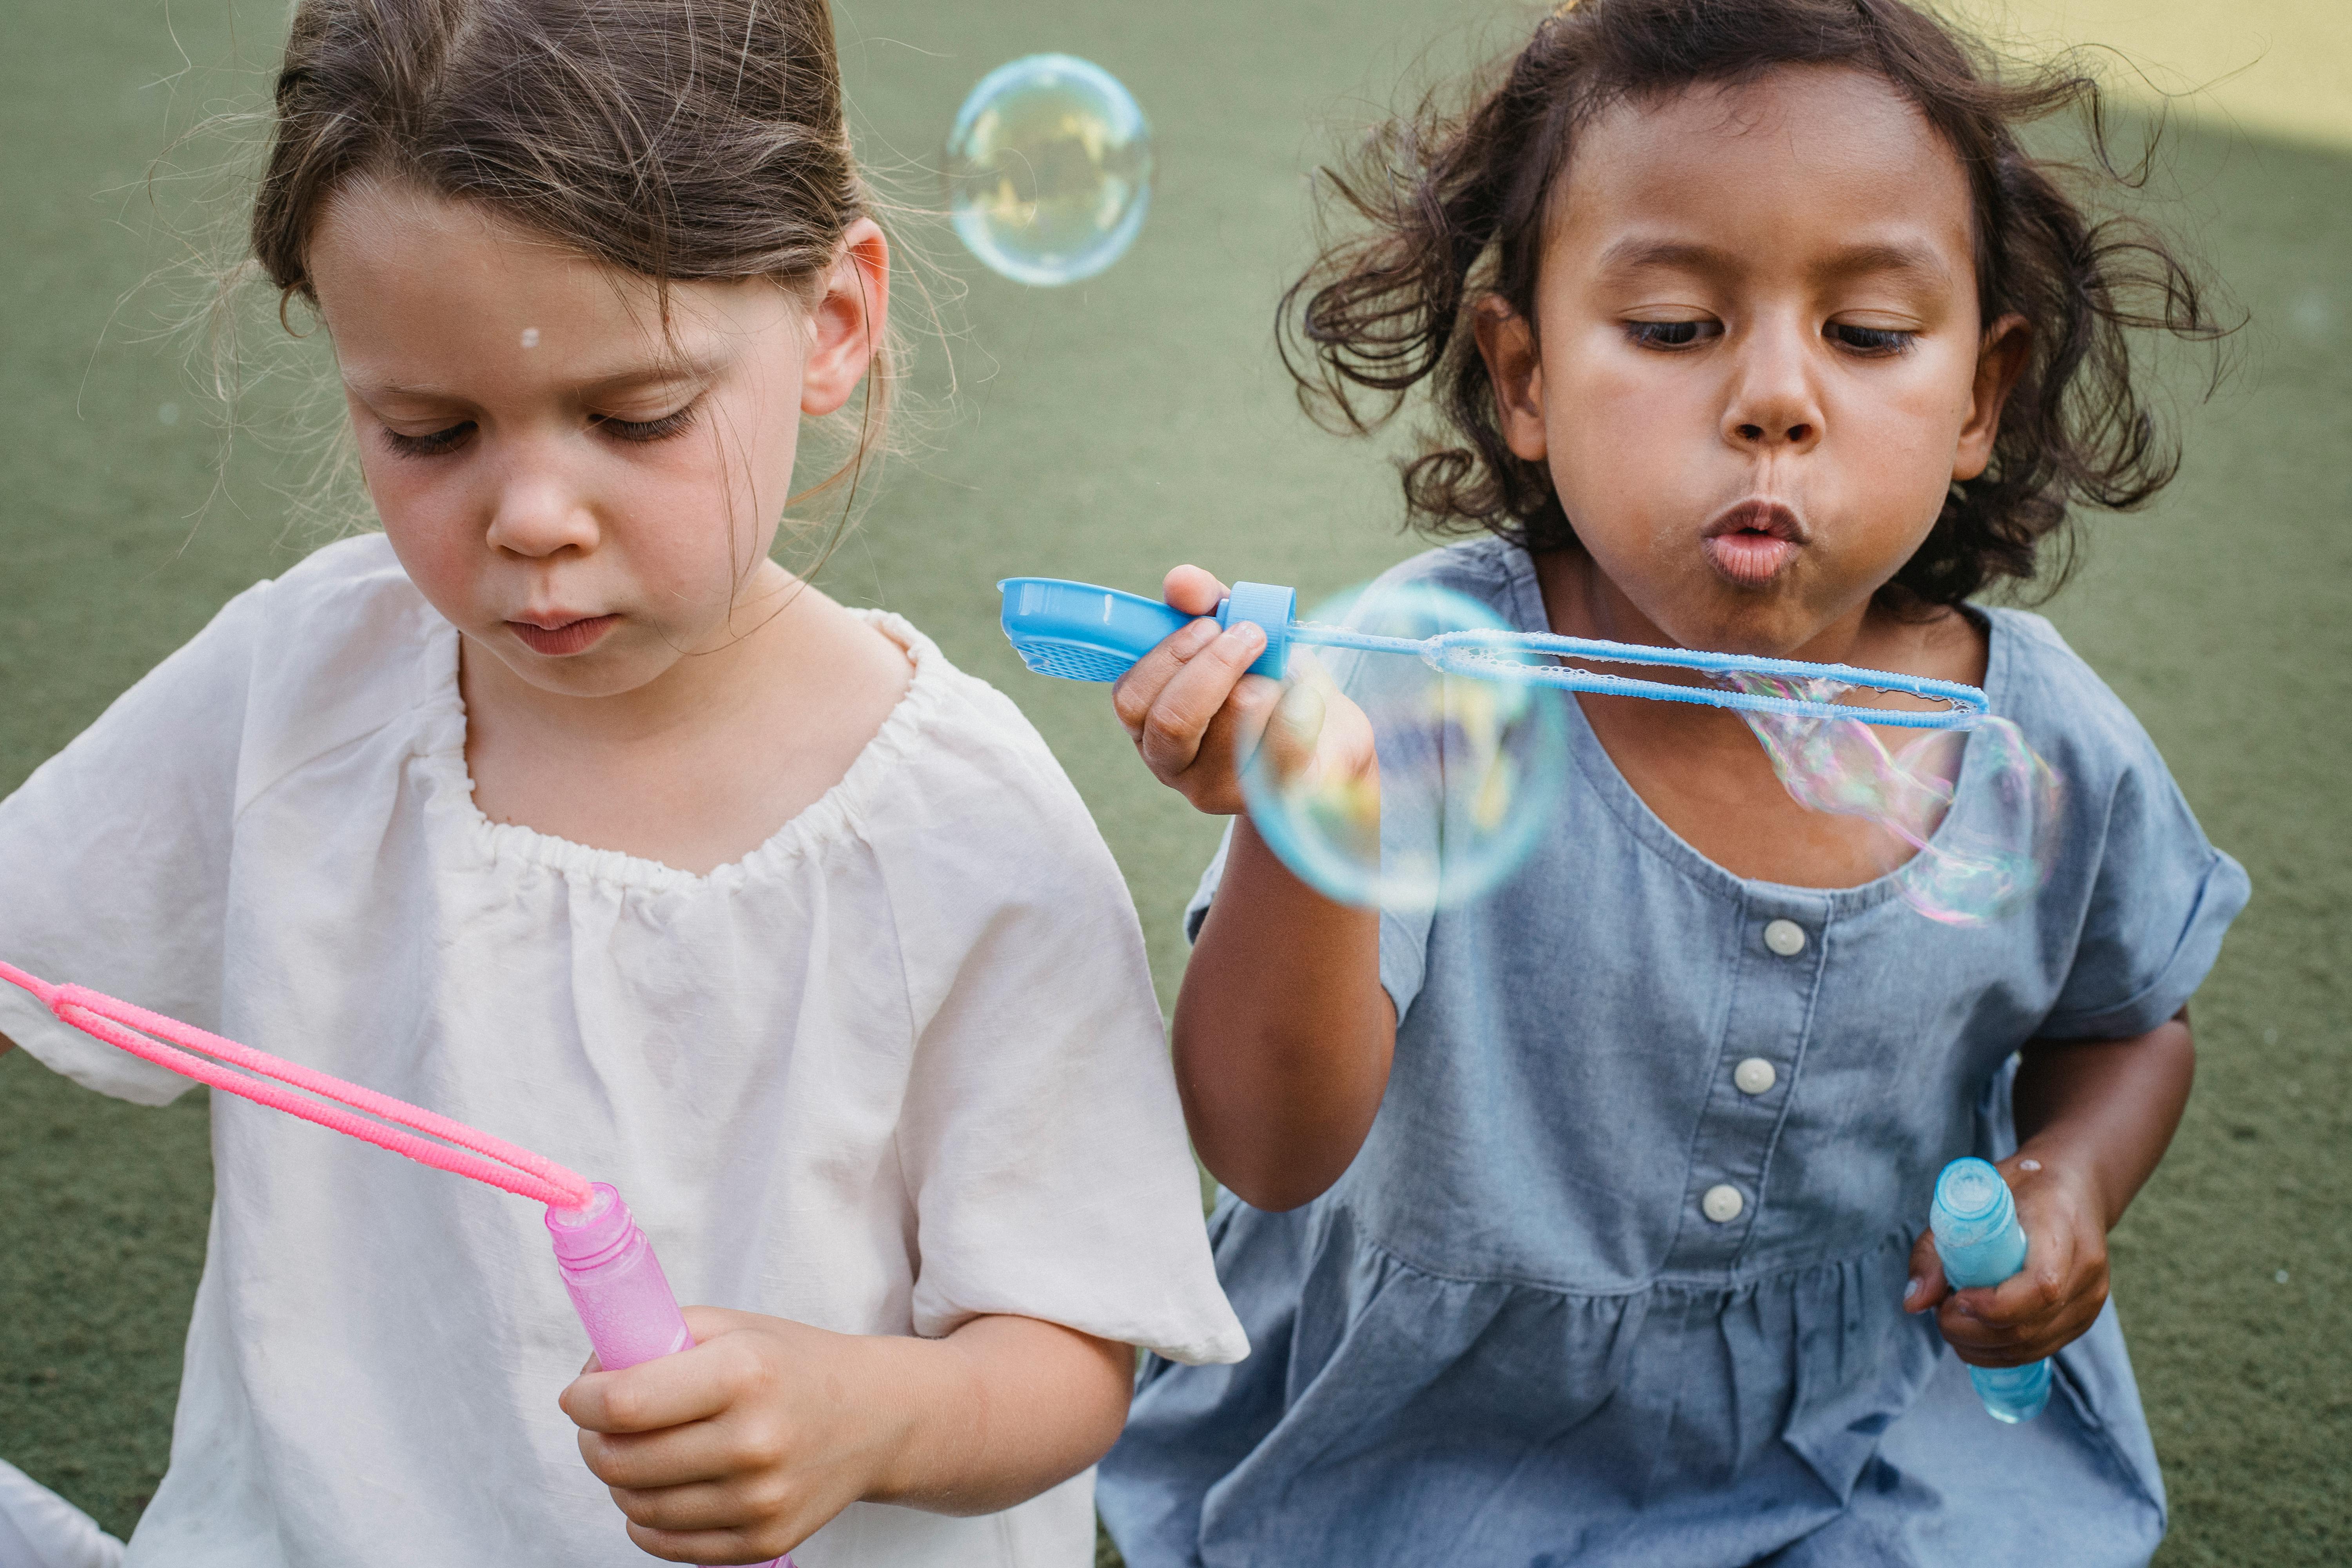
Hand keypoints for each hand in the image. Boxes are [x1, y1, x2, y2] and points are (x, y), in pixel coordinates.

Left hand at [561, 1308, 901, 1563]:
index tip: (579, 1394)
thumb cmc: (792, 1365)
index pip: (625, 1402)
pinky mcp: (763, 1541)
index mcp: (745, 1374)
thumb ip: (659, 1336)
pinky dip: (646, 1519)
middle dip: (592, 1440)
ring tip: (637, 1452)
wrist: (875, 1418)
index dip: (582, 1400)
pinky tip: (660, 1488)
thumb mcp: (734, 1326)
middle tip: (600, 1424)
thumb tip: (591, 1375)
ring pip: (637, 1506)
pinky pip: (666, 1544)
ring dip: (619, 1479)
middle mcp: (754, 1441)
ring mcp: (760, 1499)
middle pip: (621, 1460)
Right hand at [1112, 565, 1375, 815]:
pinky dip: (1302, 704)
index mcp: (1149, 725)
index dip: (1170, 652)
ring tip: (1279, 674)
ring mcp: (1220, 791)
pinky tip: (1305, 697)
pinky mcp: (1272, 801)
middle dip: (1216, 665)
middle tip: (1253, 635)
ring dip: (1264, 682)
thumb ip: (1206, 603)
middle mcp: (1173, 767)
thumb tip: (1181, 582)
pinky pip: (1286, 743)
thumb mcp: (1238, 633)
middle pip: (1172, 720)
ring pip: (1232, 725)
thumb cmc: (1271, 681)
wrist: (1328, 740)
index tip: (1211, 622)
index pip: (1131, 698)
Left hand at [1904, 1154, 2109, 1367]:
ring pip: (2032, 1347)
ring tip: (1953, 1320)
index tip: (1955, 1298)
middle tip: (1940, 1313)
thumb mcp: (1970, 1199)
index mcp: (2062, 1230)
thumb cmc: (2019, 1188)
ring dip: (1981, 1347)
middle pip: (2029, 1327)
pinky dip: (1999, 1351)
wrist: (2077, 1187)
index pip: (2041, 1286)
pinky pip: (2039, 1350)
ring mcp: (2089, 1299)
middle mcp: (2085, 1271)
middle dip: (1972, 1333)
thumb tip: (1913, 1303)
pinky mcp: (2083, 1319)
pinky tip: (1974, 1332)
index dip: (1993, 1305)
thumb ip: (1936, 1248)